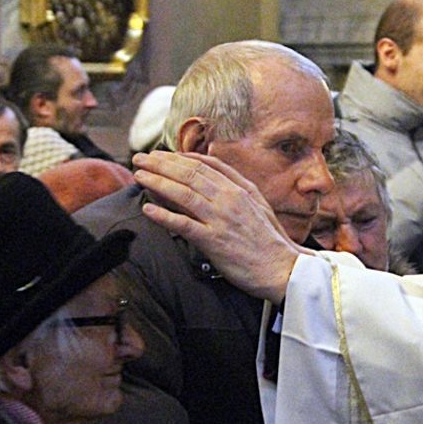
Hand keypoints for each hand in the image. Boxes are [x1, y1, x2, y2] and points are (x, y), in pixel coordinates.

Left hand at [133, 151, 304, 302]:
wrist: (283, 268)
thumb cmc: (270, 240)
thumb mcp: (258, 204)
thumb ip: (237, 185)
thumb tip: (215, 168)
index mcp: (240, 189)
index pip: (203, 165)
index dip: (178, 157)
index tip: (160, 155)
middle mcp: (229, 199)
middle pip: (188, 174)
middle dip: (160, 164)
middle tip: (140, 159)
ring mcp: (221, 219)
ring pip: (182, 193)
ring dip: (157, 182)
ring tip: (139, 176)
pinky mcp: (214, 241)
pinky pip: (183, 225)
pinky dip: (163, 216)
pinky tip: (148, 209)